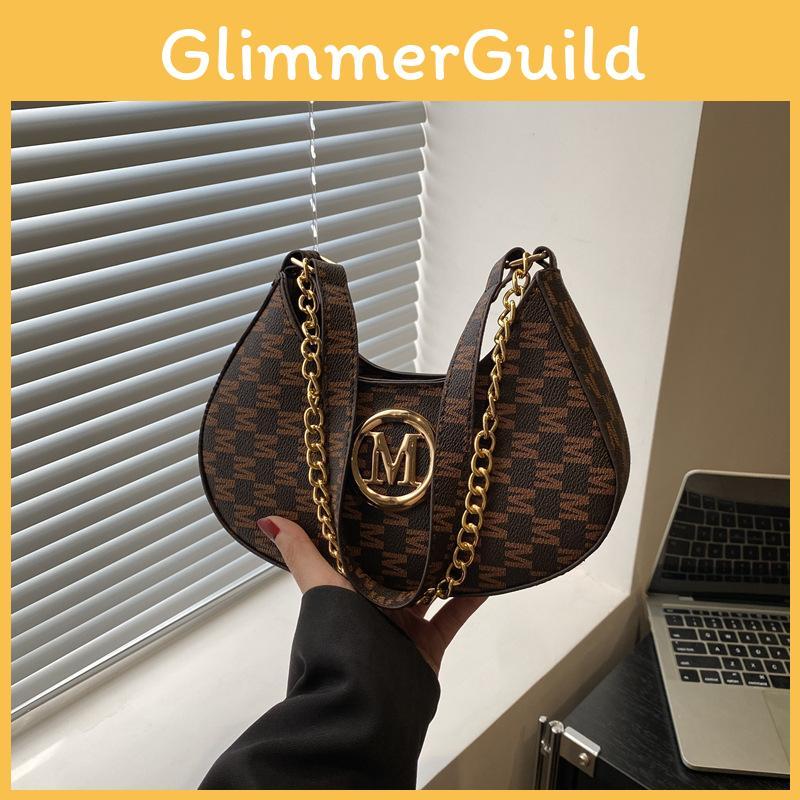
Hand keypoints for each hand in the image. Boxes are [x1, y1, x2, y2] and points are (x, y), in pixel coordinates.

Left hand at [258, 516, 484, 672]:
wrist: (366, 702)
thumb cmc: (340, 636)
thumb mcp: (321, 586)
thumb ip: (301, 553)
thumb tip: (266, 519)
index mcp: (348, 590)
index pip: (361, 551)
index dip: (375, 526)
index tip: (392, 494)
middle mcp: (375, 606)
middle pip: (399, 568)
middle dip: (415, 544)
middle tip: (438, 506)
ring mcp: (403, 627)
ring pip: (429, 589)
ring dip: (446, 567)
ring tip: (466, 532)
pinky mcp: (428, 645)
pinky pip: (453, 616)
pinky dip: (471, 598)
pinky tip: (489, 576)